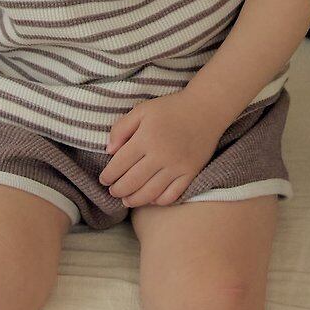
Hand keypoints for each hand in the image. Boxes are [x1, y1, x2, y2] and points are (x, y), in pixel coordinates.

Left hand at [100, 90, 228, 207]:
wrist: (206, 108)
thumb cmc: (171, 108)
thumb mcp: (142, 110)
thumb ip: (121, 128)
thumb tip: (109, 151)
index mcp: (146, 138)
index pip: (119, 165)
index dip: (108, 176)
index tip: (104, 180)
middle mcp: (161, 155)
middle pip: (132, 182)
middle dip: (117, 190)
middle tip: (113, 191)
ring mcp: (177, 166)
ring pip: (149, 193)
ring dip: (134, 200)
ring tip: (127, 200)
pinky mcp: (191, 173)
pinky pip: (172, 195)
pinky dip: (158, 201)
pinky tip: (151, 198)